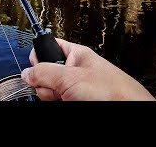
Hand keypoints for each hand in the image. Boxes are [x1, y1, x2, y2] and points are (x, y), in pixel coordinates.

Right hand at [21, 38, 155, 100]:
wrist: (129, 110)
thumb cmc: (112, 93)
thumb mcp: (70, 78)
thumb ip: (44, 72)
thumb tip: (27, 73)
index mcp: (75, 55)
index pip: (48, 46)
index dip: (39, 56)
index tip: (36, 66)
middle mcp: (74, 72)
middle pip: (44, 74)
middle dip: (46, 83)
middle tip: (59, 89)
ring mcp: (74, 90)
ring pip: (49, 92)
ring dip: (51, 97)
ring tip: (68, 99)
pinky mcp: (75, 101)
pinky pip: (56, 101)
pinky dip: (56, 103)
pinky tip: (65, 103)